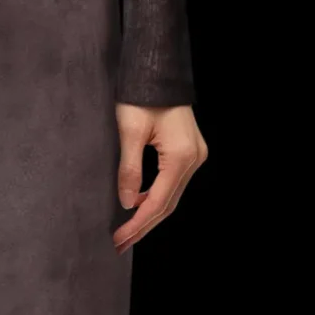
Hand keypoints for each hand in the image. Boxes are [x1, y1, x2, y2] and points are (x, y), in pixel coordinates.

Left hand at [112, 100, 206, 252]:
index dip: (137, 224)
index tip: (118, 238)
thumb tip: (128, 203)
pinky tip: (139, 204)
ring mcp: (195, 155)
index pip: (158, 201)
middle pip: (169, 204)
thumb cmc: (141, 95)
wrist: (158, 71)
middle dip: (144, 225)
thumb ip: (129, 169)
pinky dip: (157, 197)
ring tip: (127, 231)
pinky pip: (174, 183)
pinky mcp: (190, 151)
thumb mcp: (129, 131)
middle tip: (120, 243)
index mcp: (181, 156)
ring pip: (173, 195)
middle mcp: (194, 159)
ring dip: (150, 214)